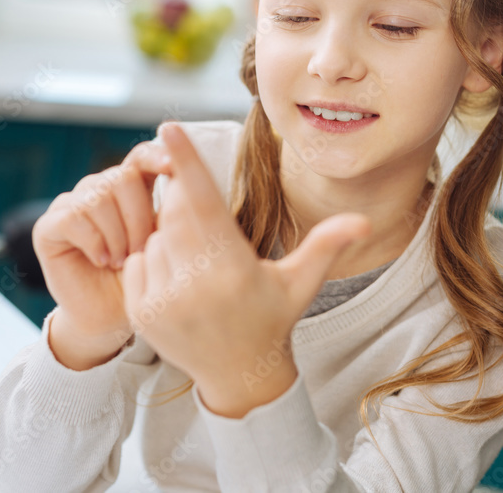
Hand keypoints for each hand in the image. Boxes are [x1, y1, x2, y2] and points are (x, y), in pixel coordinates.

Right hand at [32, 140, 170, 343]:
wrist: (111, 318)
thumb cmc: (142, 279)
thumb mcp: (162, 243)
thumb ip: (170, 209)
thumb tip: (187, 175)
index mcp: (129, 188)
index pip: (140, 157)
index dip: (155, 156)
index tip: (173, 166)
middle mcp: (98, 189)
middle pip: (122, 178)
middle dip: (138, 218)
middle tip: (141, 252)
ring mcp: (70, 205)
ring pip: (98, 197)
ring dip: (116, 235)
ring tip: (121, 261)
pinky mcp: (48, 226)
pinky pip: (73, 217)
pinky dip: (94, 241)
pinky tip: (102, 260)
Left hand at [120, 123, 370, 414]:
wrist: (239, 376)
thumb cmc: (272, 318)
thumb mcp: (302, 281)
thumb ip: (328, 244)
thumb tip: (365, 220)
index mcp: (234, 269)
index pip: (205, 202)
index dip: (187, 161)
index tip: (168, 126)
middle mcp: (195, 285)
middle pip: (175, 214)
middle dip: (186, 207)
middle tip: (208, 227)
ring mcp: (164, 300)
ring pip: (155, 238)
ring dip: (171, 239)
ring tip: (199, 267)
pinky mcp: (141, 312)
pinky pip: (138, 262)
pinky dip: (154, 262)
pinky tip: (179, 283)